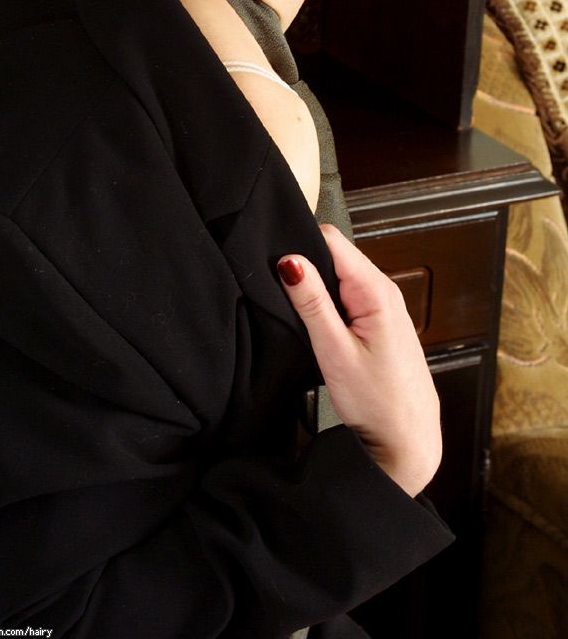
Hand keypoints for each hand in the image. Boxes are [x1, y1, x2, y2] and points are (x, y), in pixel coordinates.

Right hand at [278, 224, 441, 496]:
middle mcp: (384, 289)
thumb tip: (288, 260)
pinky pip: (349, 295)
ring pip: (340, 275)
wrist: (407, 442)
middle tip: (278, 288)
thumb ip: (311, 302)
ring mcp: (384, 305)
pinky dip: (329, 302)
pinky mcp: (380, 321)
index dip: (300, 242)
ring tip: (293, 305)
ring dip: (316, 285)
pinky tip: (316, 322)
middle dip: (306, 264)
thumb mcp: (334, 350)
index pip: (331, 239)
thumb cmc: (376, 402)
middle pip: (335, 254)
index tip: (273, 261)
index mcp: (375, 290)